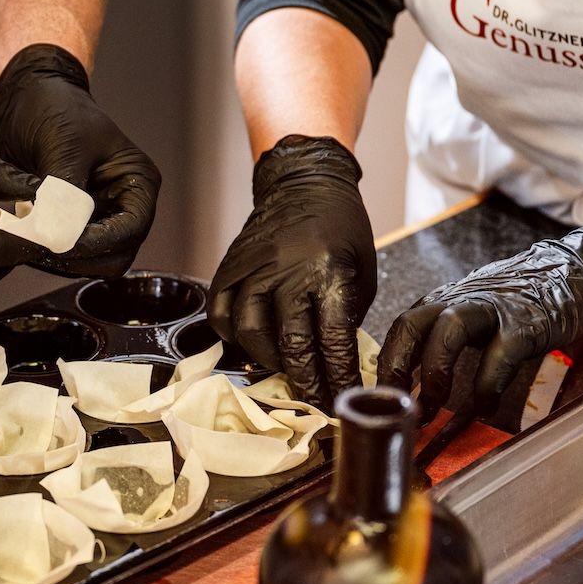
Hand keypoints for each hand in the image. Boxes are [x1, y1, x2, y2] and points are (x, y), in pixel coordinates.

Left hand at [0, 43, 160, 276]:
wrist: (28, 100)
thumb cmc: (56, 110)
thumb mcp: (64, 148)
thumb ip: (64, 194)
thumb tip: (60, 234)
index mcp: (138, 182)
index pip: (131, 230)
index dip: (98, 242)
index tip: (61, 239)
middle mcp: (125, 205)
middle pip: (114, 256)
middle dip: (79, 255)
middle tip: (40, 243)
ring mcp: (100, 218)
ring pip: (90, 263)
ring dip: (59, 258)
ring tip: (27, 237)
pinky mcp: (73, 226)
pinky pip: (66, 255)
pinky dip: (46, 251)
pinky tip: (24, 236)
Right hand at [209, 135, 376, 406]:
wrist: (304, 183)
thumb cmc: (340, 229)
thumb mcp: (362, 272)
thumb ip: (348, 317)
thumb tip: (337, 362)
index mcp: (329, 272)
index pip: (332, 339)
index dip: (338, 376)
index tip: (344, 399)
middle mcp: (287, 272)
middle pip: (290, 343)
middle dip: (305, 381)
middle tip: (314, 400)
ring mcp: (253, 269)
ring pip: (250, 331)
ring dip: (267, 360)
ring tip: (283, 370)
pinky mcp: (230, 268)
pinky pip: (221, 314)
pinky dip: (233, 336)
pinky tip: (250, 344)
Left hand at [379, 211, 582, 418]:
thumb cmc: (530, 299)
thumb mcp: (481, 313)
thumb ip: (453, 341)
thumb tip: (424, 390)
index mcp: (447, 299)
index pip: (402, 327)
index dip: (385, 363)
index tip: (377, 399)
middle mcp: (463, 299)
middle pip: (412, 324)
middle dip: (396, 367)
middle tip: (394, 405)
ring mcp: (495, 307)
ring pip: (448, 330)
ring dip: (435, 372)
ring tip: (433, 408)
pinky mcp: (528, 322)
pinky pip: (499, 354)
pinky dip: (487, 383)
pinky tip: (484, 406)